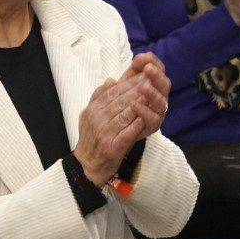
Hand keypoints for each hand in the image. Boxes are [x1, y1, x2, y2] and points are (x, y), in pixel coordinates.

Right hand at [75, 53, 169, 186]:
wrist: (86, 164)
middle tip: (152, 81)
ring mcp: (104, 134)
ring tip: (152, 96)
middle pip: (120, 101)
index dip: (129, 82)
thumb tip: (110, 80)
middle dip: (137, 90)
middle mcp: (97, 119)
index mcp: (94, 109)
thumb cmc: (91, 137)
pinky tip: (144, 119)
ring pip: (124, 116)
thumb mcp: (89, 114)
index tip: (143, 74)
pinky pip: (125, 135)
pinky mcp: (112, 148)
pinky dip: (134, 127)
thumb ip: (99, 96)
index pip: (113, 92)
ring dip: (139, 105)